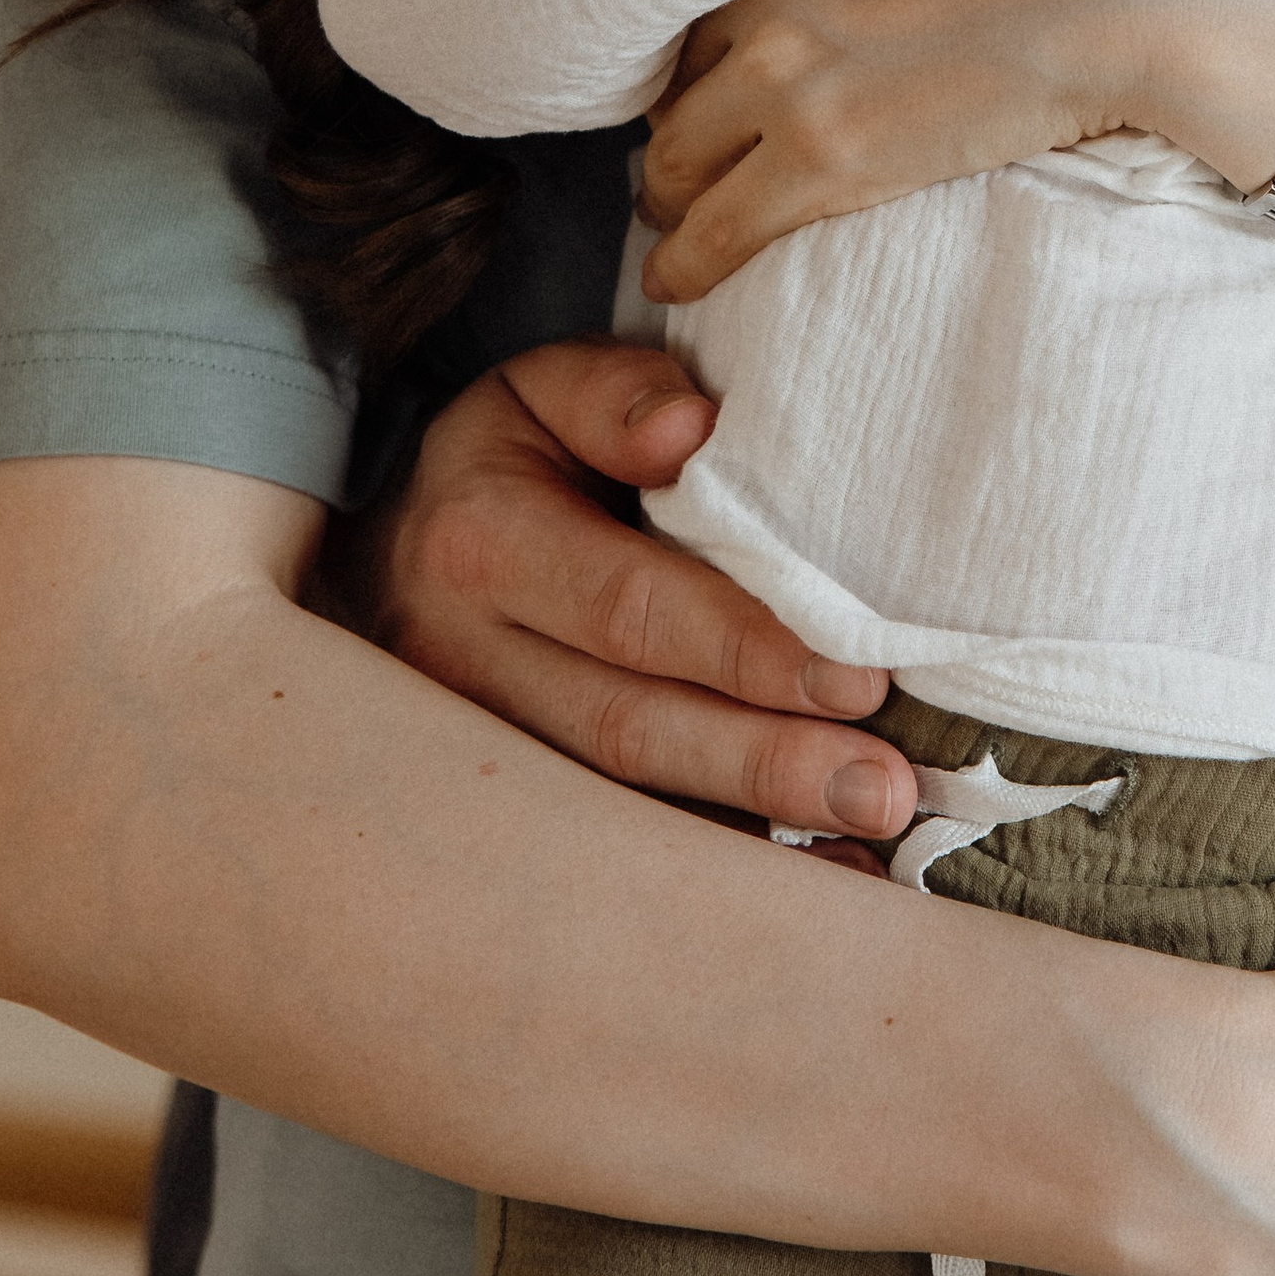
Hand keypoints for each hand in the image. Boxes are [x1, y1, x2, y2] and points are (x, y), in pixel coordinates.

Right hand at [318, 340, 918, 840]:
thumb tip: (689, 432)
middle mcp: (461, 666)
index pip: (628, 607)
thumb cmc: (505, 464)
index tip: (856, 679)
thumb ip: (614, 395)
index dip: (743, 649)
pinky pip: (616, 854)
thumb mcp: (538, 391)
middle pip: (627, 728)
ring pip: (617, 810)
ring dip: (749, 831)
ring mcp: (475, 755)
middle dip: (763, 764)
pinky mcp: (503, 812)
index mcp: (479, 545)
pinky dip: (720, 878)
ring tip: (868, 838)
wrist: (389, 557)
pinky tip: (817, 885)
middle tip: (884, 787)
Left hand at [638, 0, 1274, 303]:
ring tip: (677, 238)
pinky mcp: (825, 166)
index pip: (701, 27)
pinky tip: (677, 281)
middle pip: (673, 98)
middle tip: (682, 181)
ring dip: (670, 207)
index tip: (705, 108)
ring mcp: (791, 91)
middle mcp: (774, 16)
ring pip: (673, 168)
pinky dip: (685, 264)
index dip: (697, 77)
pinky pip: (715, 234)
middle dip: (672, 145)